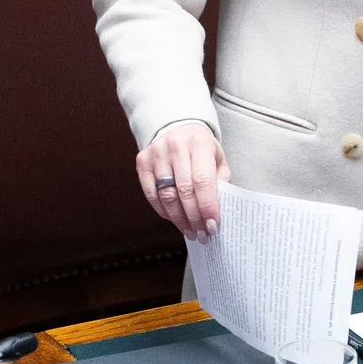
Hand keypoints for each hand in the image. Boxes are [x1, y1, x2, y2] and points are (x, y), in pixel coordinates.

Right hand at [136, 123, 229, 242]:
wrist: (179, 129)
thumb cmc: (202, 148)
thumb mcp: (218, 158)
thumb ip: (220, 180)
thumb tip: (218, 210)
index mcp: (199, 143)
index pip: (203, 180)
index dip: (207, 206)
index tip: (212, 226)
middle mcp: (176, 145)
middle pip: (184, 190)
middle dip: (194, 217)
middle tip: (202, 234)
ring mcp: (156, 153)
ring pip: (167, 195)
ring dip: (179, 219)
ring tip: (190, 231)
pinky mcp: (142, 161)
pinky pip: (152, 194)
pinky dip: (164, 211)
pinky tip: (175, 219)